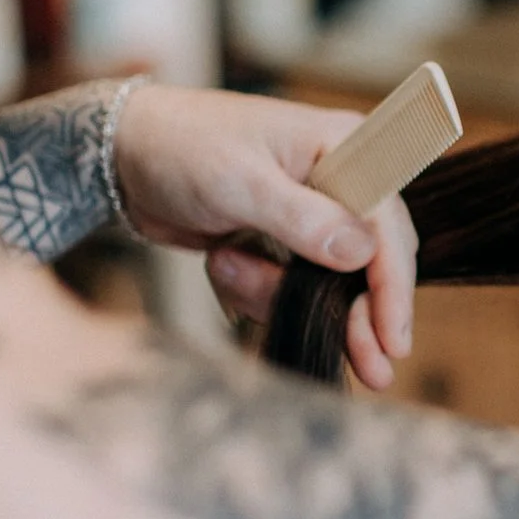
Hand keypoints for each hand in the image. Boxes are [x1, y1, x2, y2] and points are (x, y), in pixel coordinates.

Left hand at [111, 85, 418, 388]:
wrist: (125, 151)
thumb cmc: (182, 146)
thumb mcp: (240, 182)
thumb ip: (304, 218)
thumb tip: (362, 252)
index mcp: (345, 149)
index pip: (388, 226)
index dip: (394, 287)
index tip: (392, 340)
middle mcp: (342, 181)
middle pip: (373, 264)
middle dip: (359, 315)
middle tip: (371, 372)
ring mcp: (315, 214)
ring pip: (329, 284)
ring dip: (279, 294)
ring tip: (225, 267)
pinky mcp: (287, 240)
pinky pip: (293, 287)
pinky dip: (258, 290)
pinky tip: (222, 263)